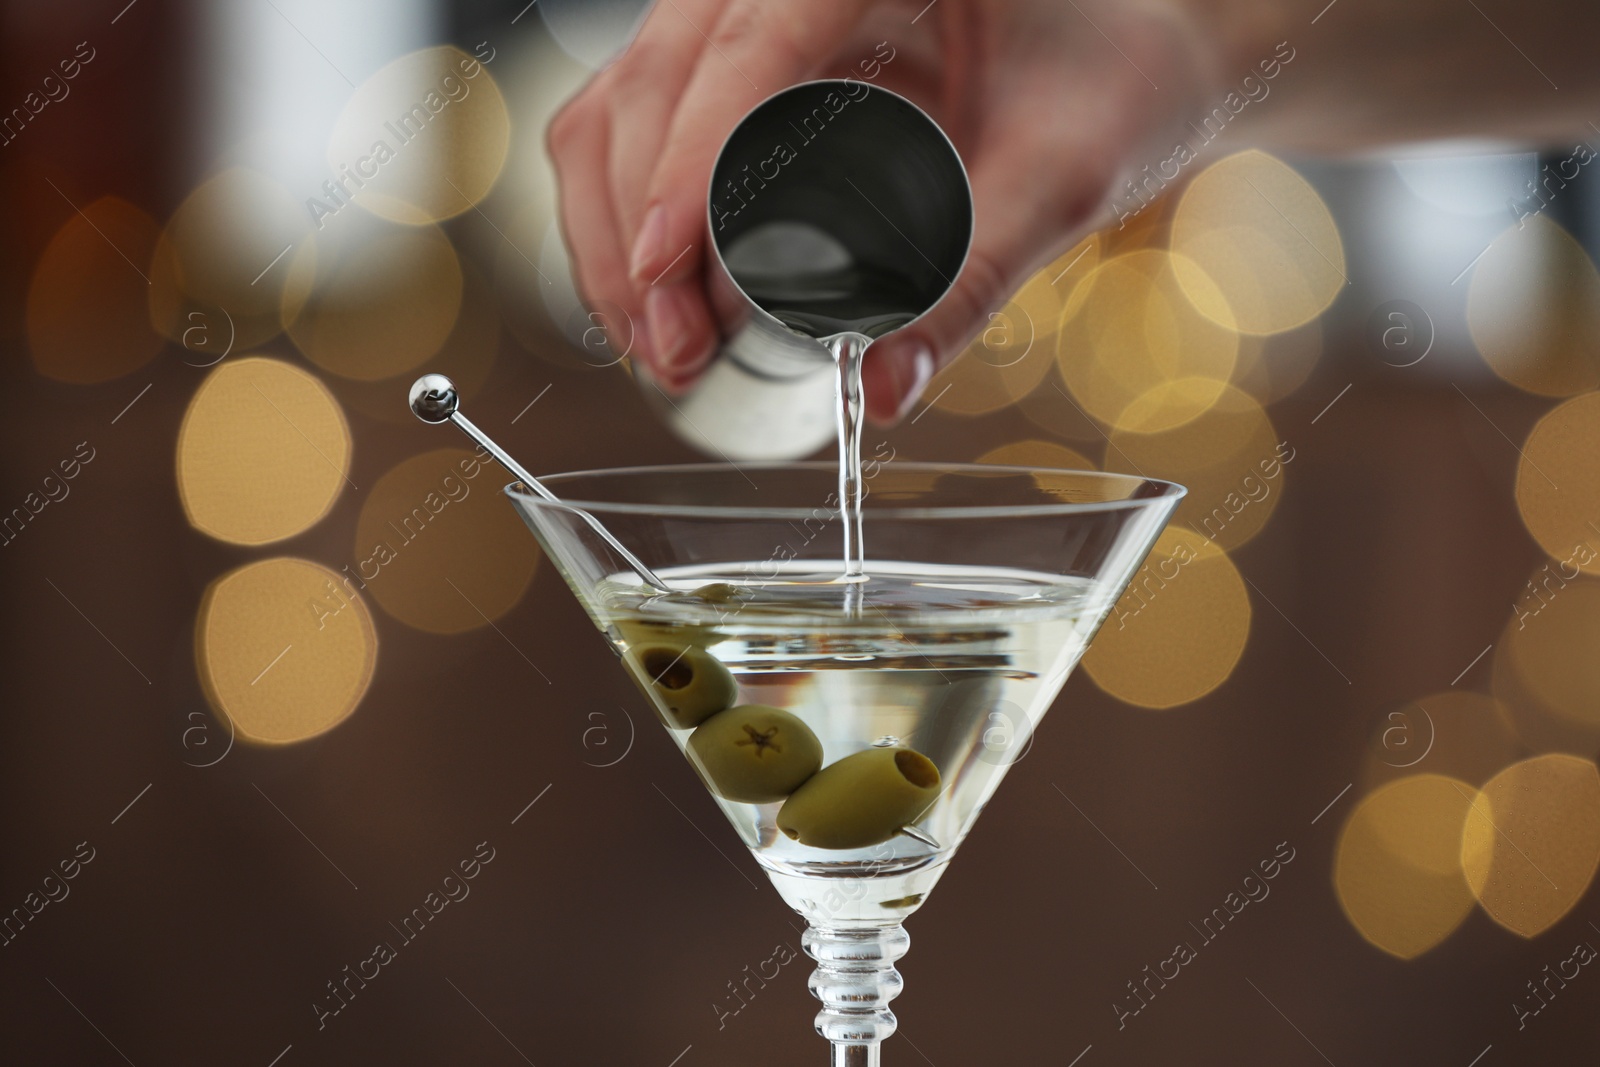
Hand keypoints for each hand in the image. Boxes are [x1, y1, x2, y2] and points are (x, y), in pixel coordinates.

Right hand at [547, 0, 1225, 421]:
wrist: (1129, 51)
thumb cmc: (1110, 85)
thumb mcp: (1058, 179)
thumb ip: (968, 281)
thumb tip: (882, 389)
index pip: (751, 41)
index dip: (693, 160)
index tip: (670, 269)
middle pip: (659, 78)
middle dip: (644, 225)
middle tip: (675, 348)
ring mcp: (750, 8)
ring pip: (622, 102)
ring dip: (617, 231)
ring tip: (662, 344)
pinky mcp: (734, 59)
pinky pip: (634, 120)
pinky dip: (623, 215)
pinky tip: (655, 301)